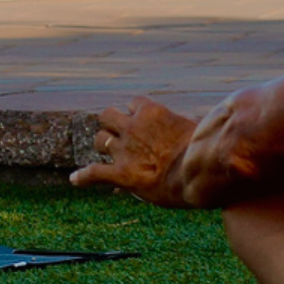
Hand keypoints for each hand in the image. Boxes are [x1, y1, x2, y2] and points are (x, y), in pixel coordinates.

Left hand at [70, 97, 203, 207]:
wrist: (200, 175)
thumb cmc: (207, 151)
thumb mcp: (200, 126)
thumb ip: (186, 122)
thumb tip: (190, 120)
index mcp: (151, 112)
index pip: (134, 103)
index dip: (136, 112)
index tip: (141, 120)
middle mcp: (132, 128)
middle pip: (107, 116)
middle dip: (111, 124)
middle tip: (119, 135)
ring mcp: (124, 151)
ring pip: (99, 139)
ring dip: (103, 145)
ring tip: (108, 153)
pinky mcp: (121, 174)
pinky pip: (93, 173)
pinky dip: (83, 177)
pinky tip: (75, 180)